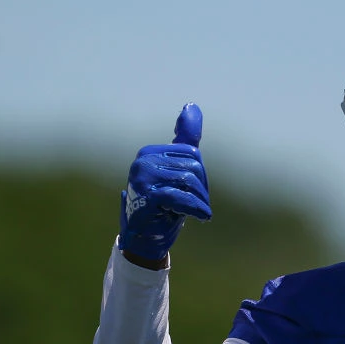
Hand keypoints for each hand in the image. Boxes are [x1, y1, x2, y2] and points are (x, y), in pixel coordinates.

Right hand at [119, 103, 210, 262]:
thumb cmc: (163, 205)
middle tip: (194, 205)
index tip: (193, 192)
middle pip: (193, 168)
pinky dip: (197, 209)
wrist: (145, 237)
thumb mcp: (176, 170)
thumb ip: (185, 140)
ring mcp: (142, 178)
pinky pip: (182, 198)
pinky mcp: (146, 196)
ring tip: (194, 213)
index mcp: (150, 152)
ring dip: (200, 202)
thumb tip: (192, 106)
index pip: (192, 155)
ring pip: (189, 183)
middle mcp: (143, 161)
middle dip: (201, 190)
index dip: (200, 177)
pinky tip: (202, 216)